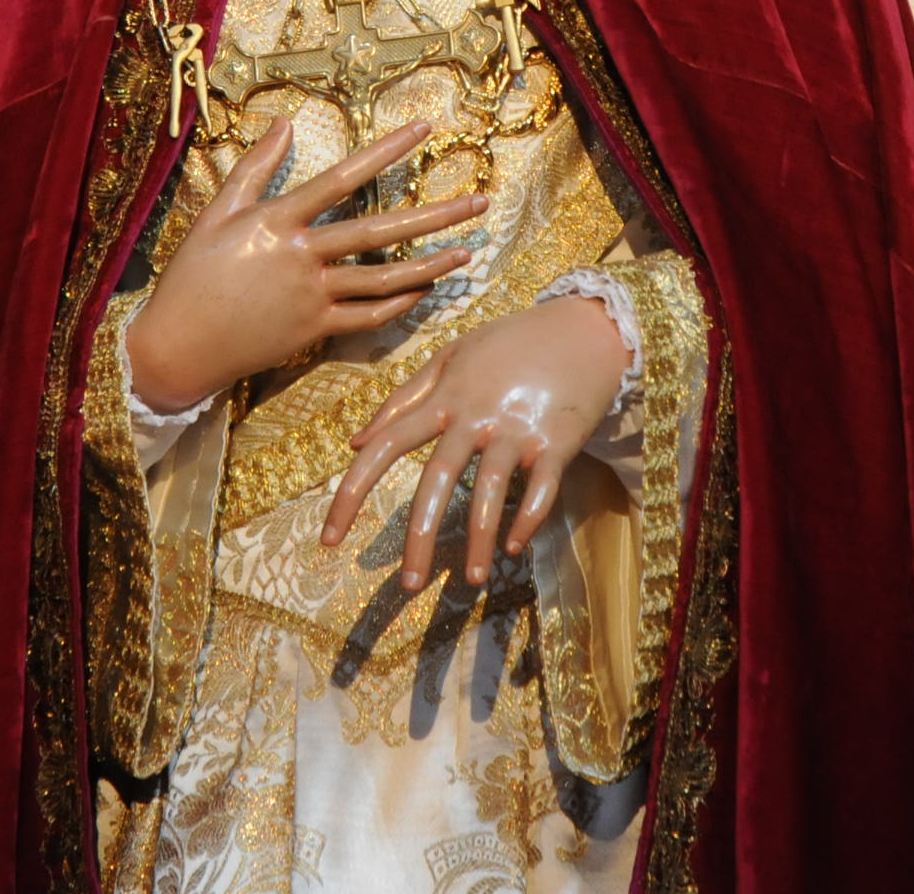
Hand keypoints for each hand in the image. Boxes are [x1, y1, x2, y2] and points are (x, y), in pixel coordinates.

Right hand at [124, 116, 486, 413]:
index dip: (386, 151)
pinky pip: (367, 317)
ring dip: (430, 266)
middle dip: (434, 215)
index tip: (424, 130)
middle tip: (479, 202)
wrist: (178, 345)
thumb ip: (255, 167)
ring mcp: (311, 296)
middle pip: (379, 230)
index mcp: (277, 220)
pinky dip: (399, 305)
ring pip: (384, 279)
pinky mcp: (314, 330)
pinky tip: (426, 291)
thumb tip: (283, 122)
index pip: (343, 177)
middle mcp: (301, 256)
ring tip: (468, 251)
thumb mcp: (216, 213)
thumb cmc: (193, 274)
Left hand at [319, 294, 627, 589]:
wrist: (585, 327)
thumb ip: (403, 398)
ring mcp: (516, 429)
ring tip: (472, 580)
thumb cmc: (511, 343)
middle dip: (418, 536)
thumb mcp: (452, 356)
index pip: (386, 446)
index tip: (329, 538)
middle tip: (407, 587)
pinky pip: (540, 489)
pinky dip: (528, 519)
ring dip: (479, 541)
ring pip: (489, 492)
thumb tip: (356, 440)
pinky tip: (516, 546)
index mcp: (444, 398)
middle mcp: (475, 416)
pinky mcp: (557, 441)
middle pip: (436, 479)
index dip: (352, 492)